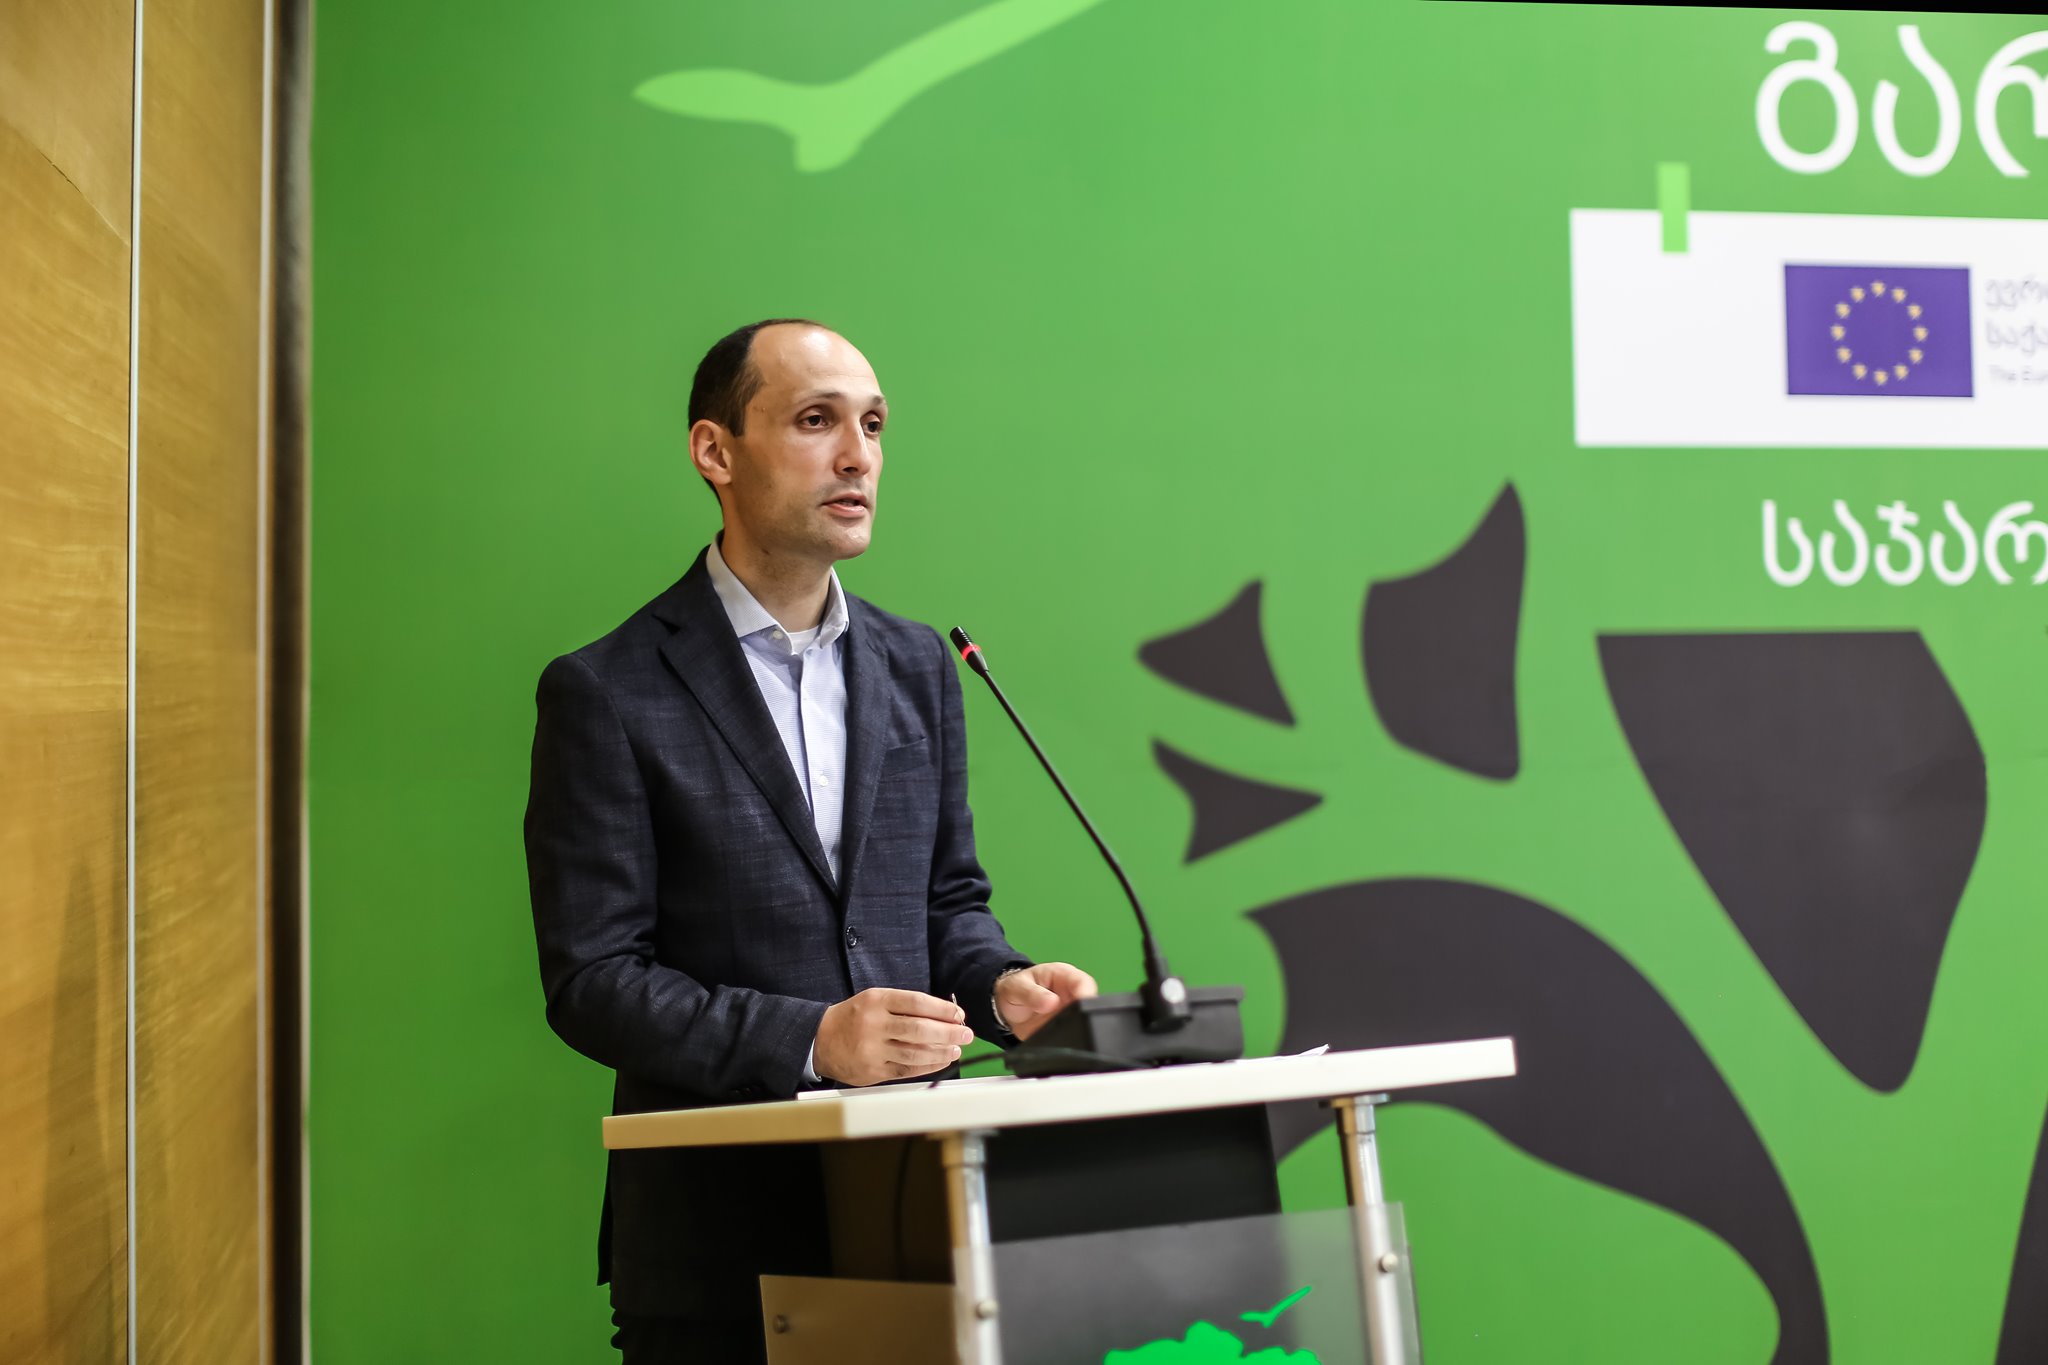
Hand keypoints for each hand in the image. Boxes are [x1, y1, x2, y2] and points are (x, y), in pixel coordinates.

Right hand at [813, 988, 974, 1086]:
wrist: (820, 1040)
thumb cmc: (853, 1017)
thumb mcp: (874, 1000)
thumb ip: (905, 1006)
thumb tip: (944, 1015)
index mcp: (876, 1001)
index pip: (917, 1003)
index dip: (942, 1010)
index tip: (959, 1015)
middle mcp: (874, 1024)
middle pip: (920, 1029)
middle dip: (949, 1032)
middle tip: (966, 1033)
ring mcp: (873, 1050)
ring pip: (916, 1053)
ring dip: (942, 1051)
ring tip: (957, 1048)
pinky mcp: (873, 1071)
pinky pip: (907, 1070)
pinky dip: (928, 1066)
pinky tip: (941, 1061)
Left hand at [995, 963, 1097, 1040]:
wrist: (1007, 1006)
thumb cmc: (1017, 987)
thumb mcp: (1019, 986)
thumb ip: (1032, 993)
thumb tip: (1052, 1002)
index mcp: (1064, 976)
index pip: (1082, 982)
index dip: (1086, 993)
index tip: (1081, 1004)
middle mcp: (1071, 995)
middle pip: (1088, 1004)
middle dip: (1083, 1015)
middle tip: (1070, 1023)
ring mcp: (1069, 1014)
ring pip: (1082, 1023)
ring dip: (1074, 1030)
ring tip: (1057, 1032)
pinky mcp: (1064, 1030)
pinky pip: (1070, 1037)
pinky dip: (1066, 1041)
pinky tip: (1056, 1043)